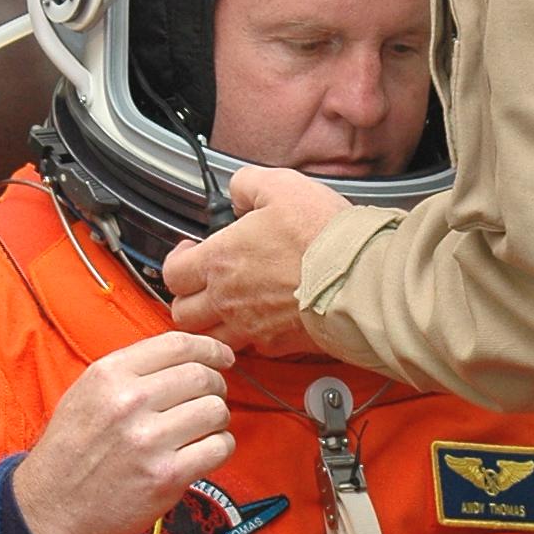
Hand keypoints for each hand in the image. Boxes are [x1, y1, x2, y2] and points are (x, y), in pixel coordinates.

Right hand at [11, 329, 235, 533]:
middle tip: (210, 400)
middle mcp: (129, 401)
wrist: (52, 506)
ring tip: (201, 430)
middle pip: (202, 377)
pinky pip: (218, 448)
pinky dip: (220, 448)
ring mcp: (149, 440)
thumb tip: (187, 357)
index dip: (209, 348)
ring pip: (215, 411)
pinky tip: (204, 452)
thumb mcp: (86, 393)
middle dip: (216, 387)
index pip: (178, 344)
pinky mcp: (166, 476)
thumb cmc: (72, 451)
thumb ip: (131, 371)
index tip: (222, 358)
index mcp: (110, 374)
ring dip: (217, 420)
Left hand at [164, 165, 347, 355]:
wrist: (359, 279)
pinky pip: (253, 348)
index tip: (187, 253)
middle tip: (201, 284)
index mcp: (220, 261)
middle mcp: (228, 300)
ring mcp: (252, 327)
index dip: (176, 262)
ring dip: (212, 325)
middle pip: (183, 314)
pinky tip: (262, 320)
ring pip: (211, 339)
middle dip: (187, 298)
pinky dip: (251, 337)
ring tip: (225, 309)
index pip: (173, 273)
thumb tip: (239, 191)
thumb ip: (248, 185)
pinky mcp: (279, 345)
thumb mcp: (281, 185)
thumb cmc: (322, 237)